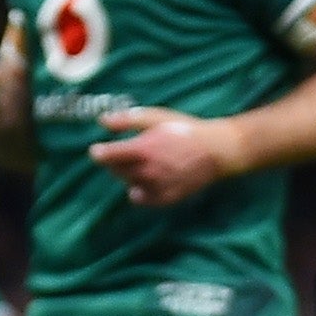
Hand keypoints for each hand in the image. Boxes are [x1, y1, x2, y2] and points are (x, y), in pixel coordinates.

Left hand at [88, 107, 233, 206]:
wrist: (216, 151)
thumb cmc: (186, 131)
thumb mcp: (156, 117)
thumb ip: (127, 120)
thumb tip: (102, 121)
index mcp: (142, 149)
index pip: (106, 156)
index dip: (98, 153)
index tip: (98, 150)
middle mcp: (147, 171)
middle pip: (115, 170)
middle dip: (116, 160)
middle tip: (133, 151)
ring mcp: (156, 187)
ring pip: (127, 183)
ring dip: (130, 173)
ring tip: (147, 162)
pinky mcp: (165, 199)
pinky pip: (139, 198)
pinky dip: (139, 190)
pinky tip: (151, 178)